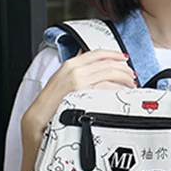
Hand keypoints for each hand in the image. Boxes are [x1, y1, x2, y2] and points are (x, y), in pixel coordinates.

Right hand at [20, 49, 134, 146]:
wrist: (39, 117)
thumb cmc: (50, 101)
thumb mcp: (62, 78)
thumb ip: (76, 68)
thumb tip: (86, 58)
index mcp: (70, 64)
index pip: (97, 53)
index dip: (114, 54)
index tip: (124, 59)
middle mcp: (75, 70)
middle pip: (107, 63)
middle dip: (123, 69)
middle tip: (131, 76)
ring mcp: (78, 81)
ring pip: (109, 73)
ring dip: (123, 78)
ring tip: (130, 84)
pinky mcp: (82, 93)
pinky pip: (106, 87)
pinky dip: (117, 89)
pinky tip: (121, 92)